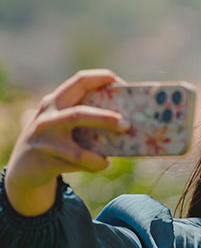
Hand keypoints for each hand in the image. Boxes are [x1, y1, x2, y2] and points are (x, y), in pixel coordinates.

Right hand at [5, 69, 127, 215]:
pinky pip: (76, 163)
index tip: (122, 84)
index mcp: (56, 102)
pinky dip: (94, 164)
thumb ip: (88, 122)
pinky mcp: (45, 160)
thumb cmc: (57, 143)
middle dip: (105, 118)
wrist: (24, 168)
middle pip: (79, 113)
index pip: (79, 81)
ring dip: (99, 152)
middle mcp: (48, 117)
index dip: (102, 79)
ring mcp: (44, 139)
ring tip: (113, 154)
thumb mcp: (66, 126)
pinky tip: (103, 164)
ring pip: (77, 149)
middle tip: (127, 124)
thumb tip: (129, 125)